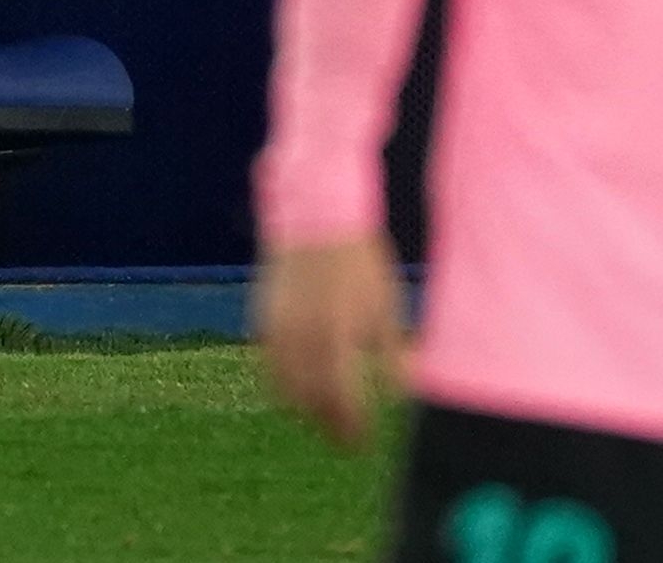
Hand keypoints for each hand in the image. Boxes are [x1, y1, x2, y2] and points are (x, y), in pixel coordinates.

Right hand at [252, 233, 407, 451]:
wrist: (317, 219)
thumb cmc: (361, 262)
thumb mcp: (385, 307)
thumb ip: (391, 353)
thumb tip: (399, 394)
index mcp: (337, 337)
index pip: (342, 401)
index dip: (352, 428)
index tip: (362, 443)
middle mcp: (302, 339)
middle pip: (310, 403)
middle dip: (328, 426)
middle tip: (346, 440)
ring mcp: (277, 331)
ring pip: (283, 390)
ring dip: (304, 410)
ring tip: (324, 417)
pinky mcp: (262, 321)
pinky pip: (269, 367)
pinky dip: (284, 384)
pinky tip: (302, 386)